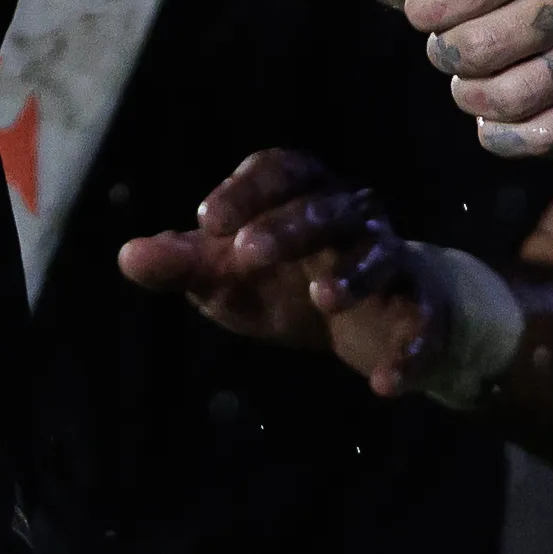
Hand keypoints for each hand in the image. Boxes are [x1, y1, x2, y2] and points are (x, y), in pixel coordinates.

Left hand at [117, 149, 448, 393]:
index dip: (245, 189)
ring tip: (322, 299)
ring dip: (353, 273)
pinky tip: (384, 384)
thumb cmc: (291, 283)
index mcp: (304, 191)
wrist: (377, 325)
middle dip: (288, 225)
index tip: (207, 222)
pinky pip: (423, 322)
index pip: (280, 168)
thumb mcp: (234, 276)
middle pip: (326, 205)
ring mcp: (394, 258)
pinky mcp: (424, 308)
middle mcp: (353, 213)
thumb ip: (185, 265)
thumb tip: (128, 256)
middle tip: (246, 253)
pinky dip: (409, 350)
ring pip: (381, 253)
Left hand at [362, 0, 552, 156]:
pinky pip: (546, 135)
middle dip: (447, 54)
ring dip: (471, 96)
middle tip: (444, 48)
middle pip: (490, 44)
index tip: (420, 11)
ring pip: (517, 94)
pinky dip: (503, 136)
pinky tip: (489, 118)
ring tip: (466, 80)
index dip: (429, 8)